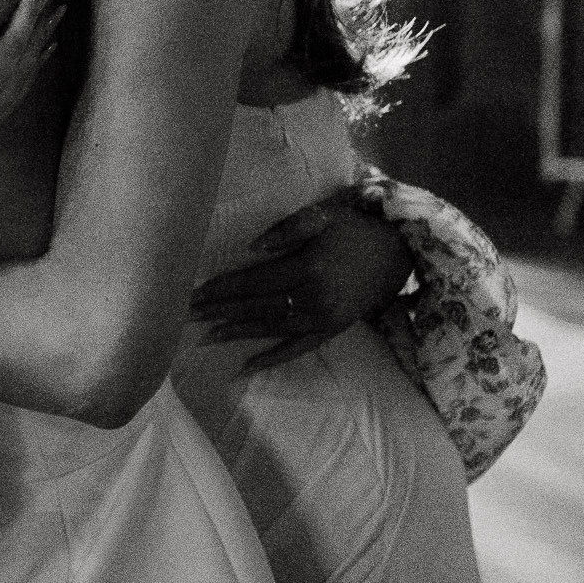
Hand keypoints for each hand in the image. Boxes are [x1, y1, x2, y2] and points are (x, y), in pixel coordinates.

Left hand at [188, 194, 412, 368]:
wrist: (400, 254)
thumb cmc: (356, 229)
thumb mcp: (324, 215)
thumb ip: (287, 229)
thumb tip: (251, 248)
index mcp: (307, 268)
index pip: (252, 282)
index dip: (221, 289)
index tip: (192, 294)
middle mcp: (312, 299)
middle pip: (255, 307)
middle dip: (218, 312)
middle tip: (184, 317)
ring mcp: (322, 320)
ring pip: (270, 329)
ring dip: (235, 333)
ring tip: (204, 337)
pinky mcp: (330, 331)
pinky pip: (296, 350)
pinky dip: (270, 358)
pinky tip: (245, 367)